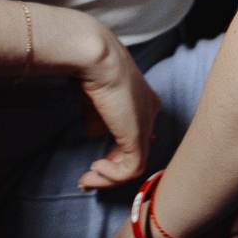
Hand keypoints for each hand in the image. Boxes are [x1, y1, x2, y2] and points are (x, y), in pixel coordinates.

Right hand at [59, 12, 162, 190]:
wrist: (96, 58)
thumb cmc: (92, 68)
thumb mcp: (94, 98)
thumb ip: (97, 117)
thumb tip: (94, 134)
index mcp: (143, 99)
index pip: (134, 134)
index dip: (115, 153)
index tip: (95, 164)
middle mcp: (150, 112)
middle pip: (136, 152)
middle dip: (111, 170)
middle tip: (89, 178)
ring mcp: (146, 125)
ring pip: (133, 164)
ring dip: (108, 178)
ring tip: (86, 179)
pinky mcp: (138, 137)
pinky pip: (130, 169)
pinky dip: (111, 175)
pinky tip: (95, 167)